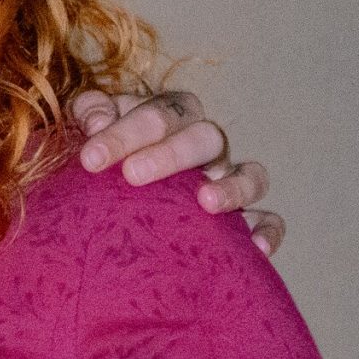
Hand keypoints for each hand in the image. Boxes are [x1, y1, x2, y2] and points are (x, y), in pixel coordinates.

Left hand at [70, 87, 283, 255]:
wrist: (113, 206)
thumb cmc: (104, 162)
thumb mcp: (91, 132)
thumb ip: (90, 115)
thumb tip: (97, 121)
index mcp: (171, 117)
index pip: (160, 112)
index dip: (126, 131)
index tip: (90, 159)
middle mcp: (206, 145)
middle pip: (204, 137)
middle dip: (169, 155)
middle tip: (132, 176)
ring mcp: (229, 180)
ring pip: (251, 174)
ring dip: (233, 187)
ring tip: (206, 204)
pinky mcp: (245, 218)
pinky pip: (269, 219)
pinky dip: (268, 229)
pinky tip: (254, 247)